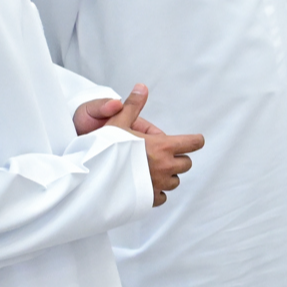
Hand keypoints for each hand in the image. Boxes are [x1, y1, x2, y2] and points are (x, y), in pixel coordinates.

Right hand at [74, 84, 204, 205]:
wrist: (92, 176)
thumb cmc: (105, 150)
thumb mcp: (118, 122)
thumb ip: (133, 105)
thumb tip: (141, 88)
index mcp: (163, 146)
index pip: (193, 143)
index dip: (194, 141)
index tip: (192, 140)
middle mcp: (165, 167)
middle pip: (186, 163)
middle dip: (178, 158)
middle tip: (163, 153)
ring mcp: (158, 184)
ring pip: (175, 181)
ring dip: (168, 174)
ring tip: (152, 167)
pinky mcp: (149, 199)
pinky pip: (162, 196)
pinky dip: (157, 191)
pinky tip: (146, 183)